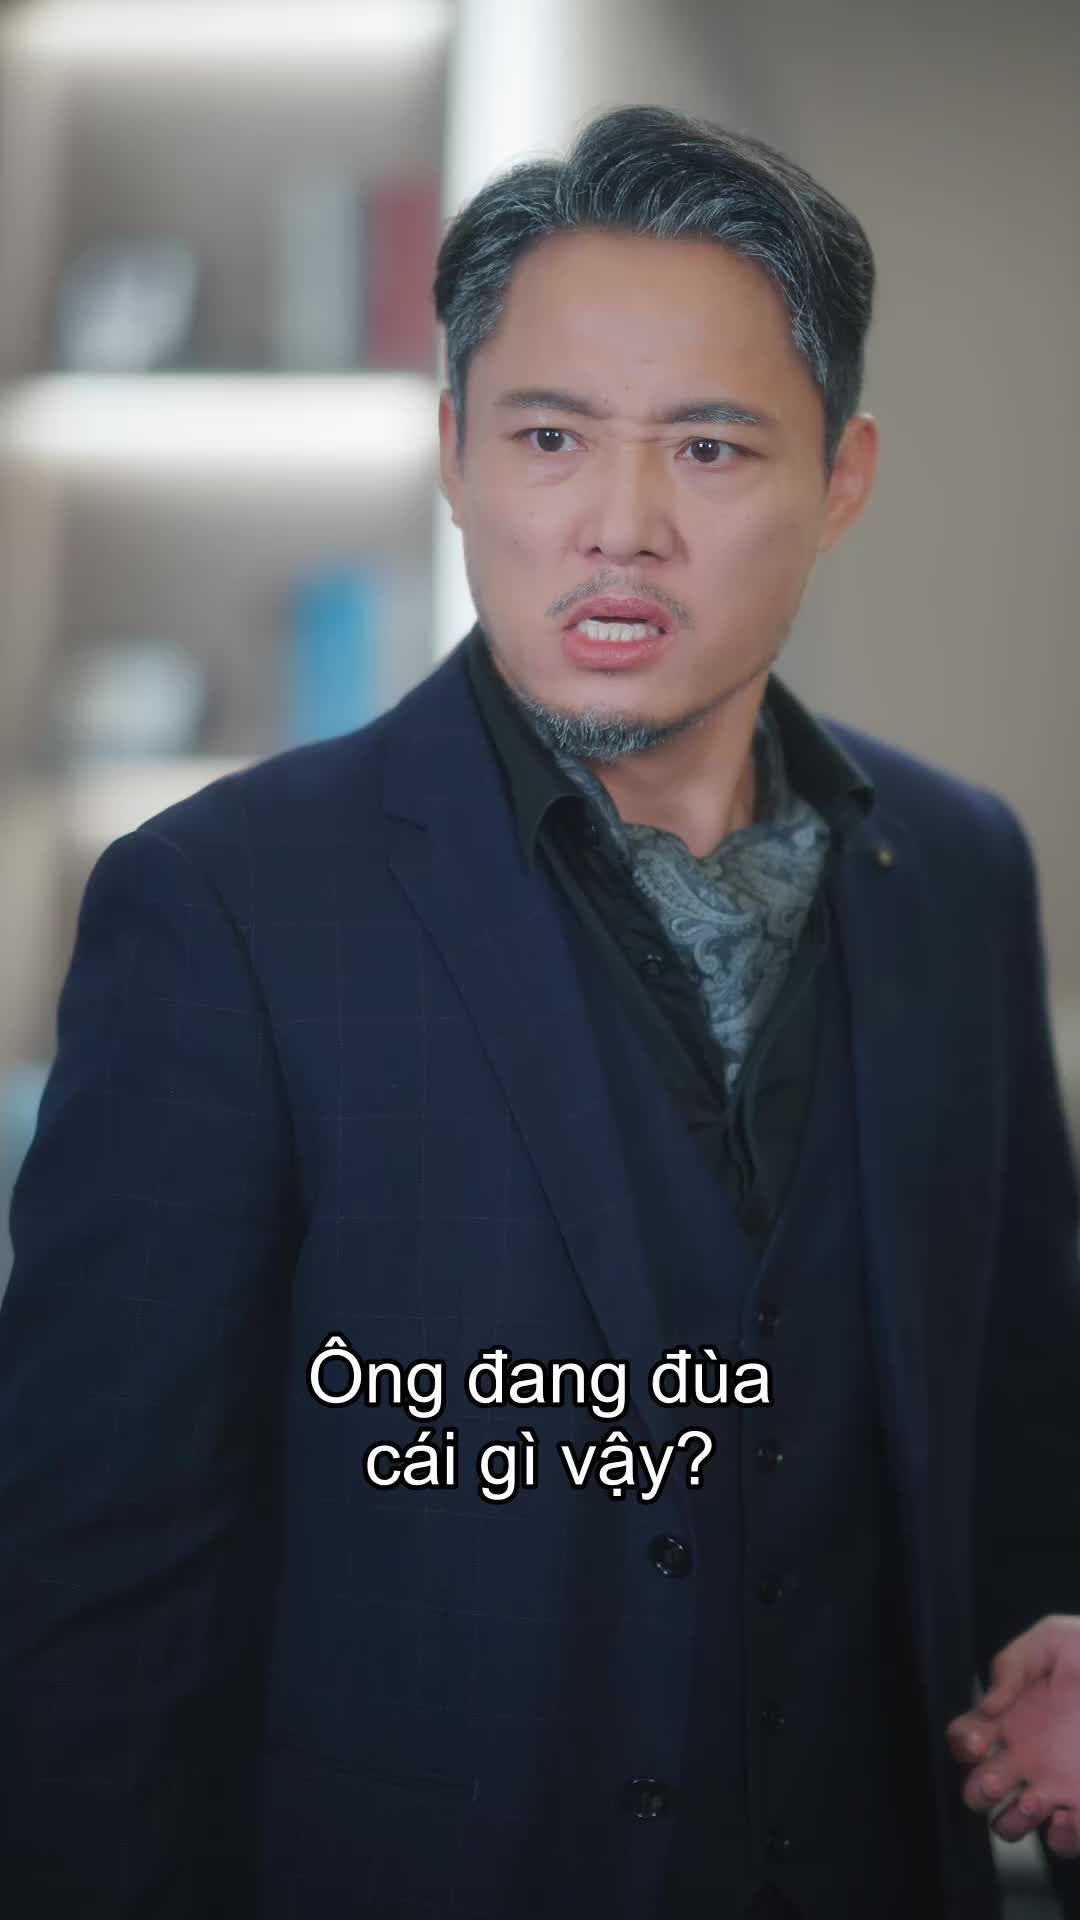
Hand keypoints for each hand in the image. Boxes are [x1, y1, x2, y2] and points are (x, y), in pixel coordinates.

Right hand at [946, 1616, 1079, 1855]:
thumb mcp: (1052, 1640)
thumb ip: (1011, 1665)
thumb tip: (988, 1704)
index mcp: (1010, 1718)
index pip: (963, 1739)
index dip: (962, 1745)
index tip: (978, 1741)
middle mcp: (1025, 1756)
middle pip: (976, 1790)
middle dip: (978, 1791)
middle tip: (998, 1778)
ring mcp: (1054, 1784)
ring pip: (1010, 1824)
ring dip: (1014, 1820)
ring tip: (1035, 1800)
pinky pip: (1062, 1840)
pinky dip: (1061, 1837)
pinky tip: (1069, 1814)